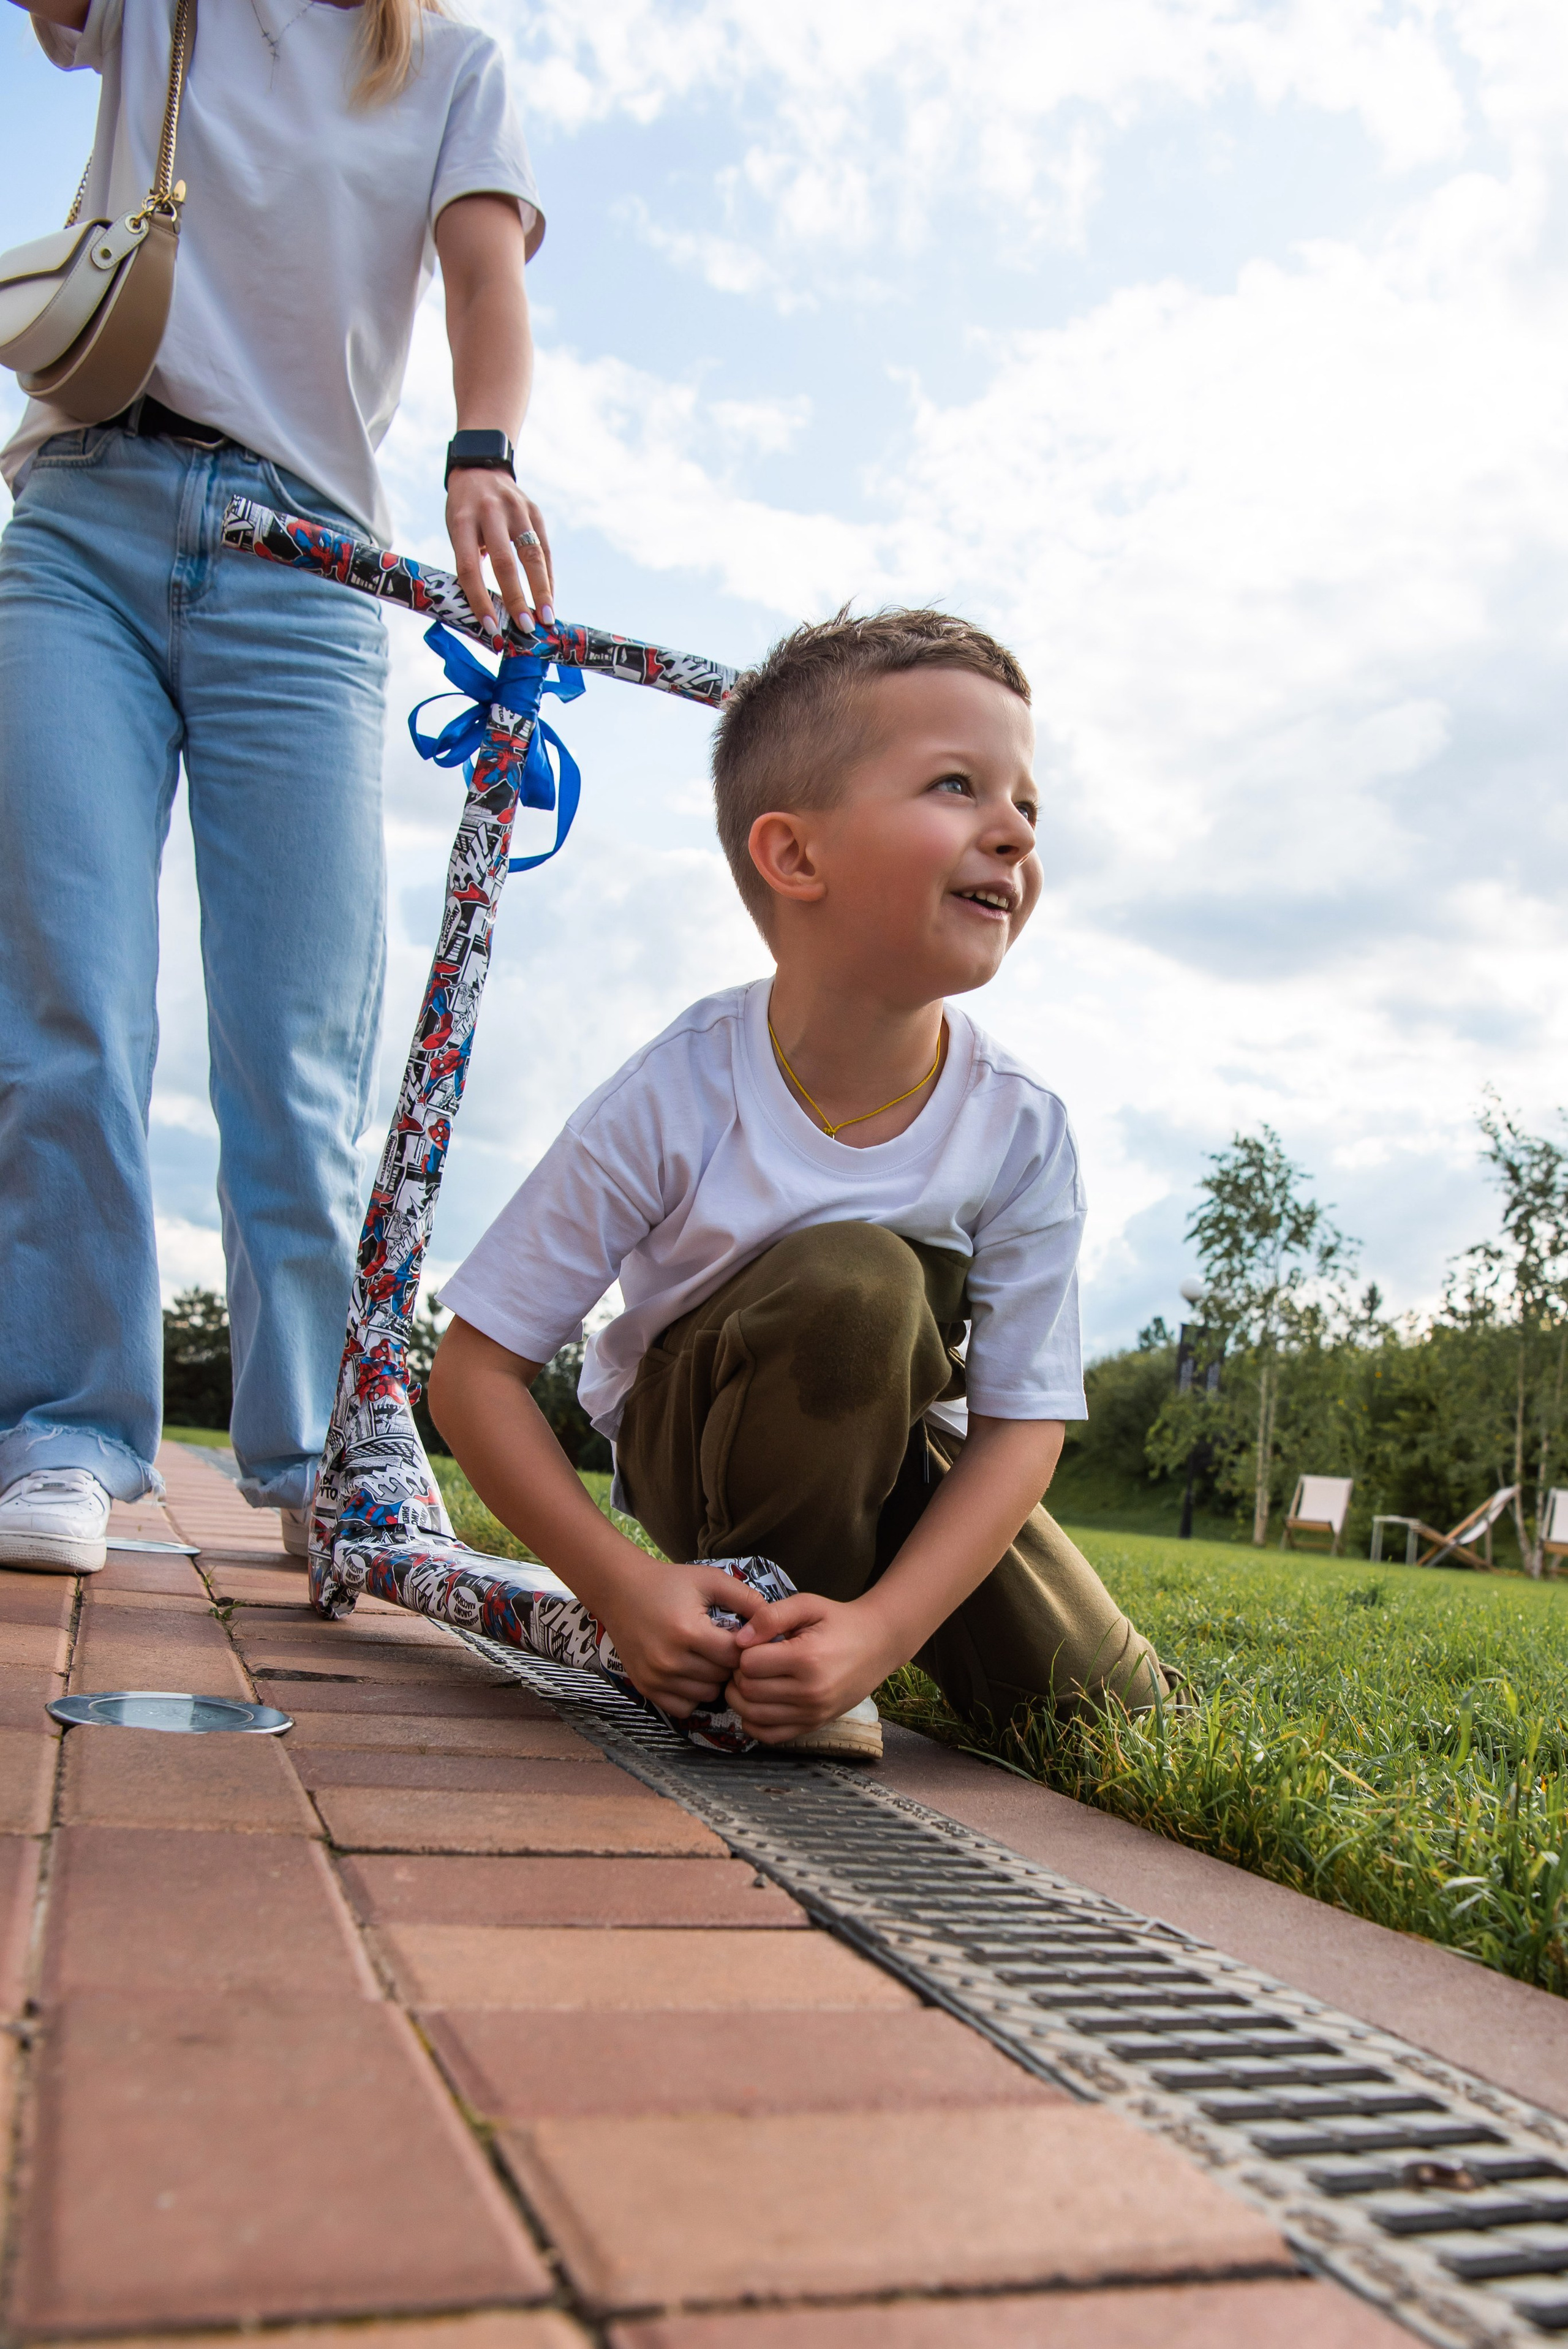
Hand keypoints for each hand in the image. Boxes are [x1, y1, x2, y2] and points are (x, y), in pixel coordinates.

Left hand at [445, 469, 553, 642]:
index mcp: (462, 521)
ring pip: (532, 555)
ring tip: (546, 618)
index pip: (470, 567)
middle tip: (525, 628)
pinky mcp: (535, 510)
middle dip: (516, 599)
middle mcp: (490, 512)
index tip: (491, 628)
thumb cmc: (464, 511)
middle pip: (505, 563)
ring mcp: (516, 509)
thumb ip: (470, 561)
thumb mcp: (456, 530)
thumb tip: (490, 609)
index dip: (480, 600)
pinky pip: (544, 548)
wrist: (480, 468)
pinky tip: (549, 598)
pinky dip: (547, 576)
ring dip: (541, 590)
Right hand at [604, 1561, 769, 1718]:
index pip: (735, 1656)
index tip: (742, 1636)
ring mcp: (655, 1677)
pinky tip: (692, 1673)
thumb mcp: (709, 1580)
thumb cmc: (669, 1583)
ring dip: (714, 1680)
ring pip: (706, 1695)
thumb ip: (745, 1598)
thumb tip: (775, 1620)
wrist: (621, 1591)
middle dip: (730, 1664)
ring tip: (708, 1658)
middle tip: (725, 1646)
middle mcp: (670, 1660)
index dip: (745, 1647)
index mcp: (688, 1631)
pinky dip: (693, 1695)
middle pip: (722, 1677)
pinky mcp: (645, 1687)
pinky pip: (684, 1708)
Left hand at [727, 1591, 894, 1743]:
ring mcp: (813, 1714)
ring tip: (753, 1678)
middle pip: (748, 1691)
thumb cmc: (840, 1621)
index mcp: (807, 1659)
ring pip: (752, 1715)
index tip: (753, 1643)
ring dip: (742, 1697)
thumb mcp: (808, 1604)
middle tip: (751, 1660)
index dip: (743, 1651)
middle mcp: (810, 1692)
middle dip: (739, 1673)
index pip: (749, 1664)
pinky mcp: (814, 1725)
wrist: (878, 1644)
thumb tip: (739, 1639)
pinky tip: (759, 1702)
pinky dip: (754, 1722)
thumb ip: (770, 1616)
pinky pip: (770, 1736)